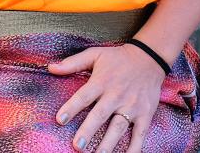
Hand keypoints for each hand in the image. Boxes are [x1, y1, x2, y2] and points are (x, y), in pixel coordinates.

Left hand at [49, 44, 166, 152]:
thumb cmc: (117, 58)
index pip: (83, 96)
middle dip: (88, 131)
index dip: (71, 108)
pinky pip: (140, 133)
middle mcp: (116, 95)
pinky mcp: (146, 114)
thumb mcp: (94, 54)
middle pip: (100, 115)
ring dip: (108, 143)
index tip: (60, 120)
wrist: (149, 59)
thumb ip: (72, 63)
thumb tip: (50, 68)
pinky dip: (135, 147)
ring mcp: (132, 106)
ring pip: (118, 127)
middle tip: (77, 146)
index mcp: (101, 81)